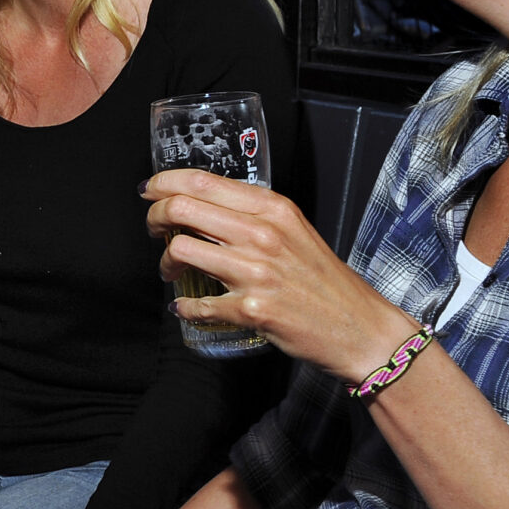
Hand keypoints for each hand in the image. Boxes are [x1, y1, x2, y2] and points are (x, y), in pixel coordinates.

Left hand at [143, 170, 419, 383]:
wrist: (360, 327)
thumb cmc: (324, 280)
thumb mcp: (295, 231)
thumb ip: (255, 215)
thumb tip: (204, 207)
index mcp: (273, 209)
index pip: (202, 181)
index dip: (164, 183)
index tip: (149, 191)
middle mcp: (263, 234)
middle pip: (181, 209)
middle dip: (154, 217)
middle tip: (153, 229)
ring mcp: (256, 272)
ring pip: (181, 251)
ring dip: (166, 262)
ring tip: (171, 270)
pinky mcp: (252, 309)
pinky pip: (196, 303)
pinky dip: (185, 306)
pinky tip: (187, 306)